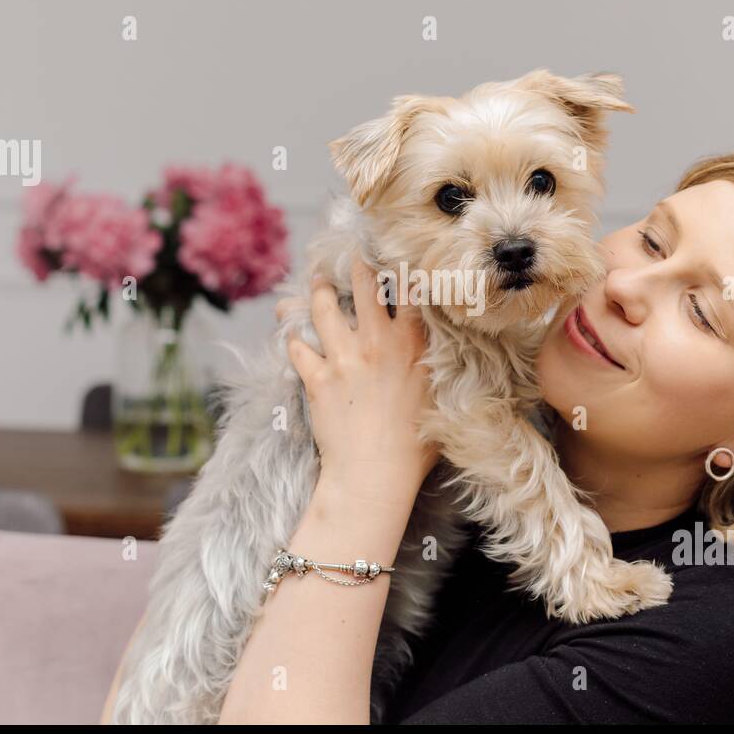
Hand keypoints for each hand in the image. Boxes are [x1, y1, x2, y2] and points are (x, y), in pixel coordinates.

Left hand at [280, 257, 436, 503]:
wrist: (375, 476)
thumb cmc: (416, 446)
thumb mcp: (442, 396)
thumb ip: (437, 362)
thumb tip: (443, 345)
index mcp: (412, 344)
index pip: (408, 288)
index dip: (400, 267)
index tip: (395, 257)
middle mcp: (376, 341)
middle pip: (362, 285)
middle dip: (355, 265)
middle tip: (351, 257)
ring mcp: (343, 358)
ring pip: (322, 307)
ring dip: (316, 292)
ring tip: (315, 284)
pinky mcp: (316, 378)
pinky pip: (297, 347)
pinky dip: (292, 338)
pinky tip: (290, 332)